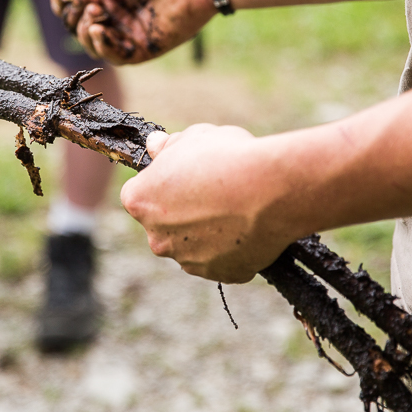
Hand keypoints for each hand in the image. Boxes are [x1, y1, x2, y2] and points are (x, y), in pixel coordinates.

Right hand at [50, 0, 217, 63]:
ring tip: (94, 13)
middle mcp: (120, 11)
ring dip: (85, 30)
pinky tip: (99, 30)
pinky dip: (102, 46)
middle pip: (81, 26)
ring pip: (94, 44)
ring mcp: (131, 31)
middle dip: (75, 16)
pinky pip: (116, 56)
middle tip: (85, 3)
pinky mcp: (146, 48)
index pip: (78, 4)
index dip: (66, 3)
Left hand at [121, 125, 295, 282]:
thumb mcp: (194, 137)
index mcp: (140, 202)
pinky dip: (234, 247)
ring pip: (194, 244)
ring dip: (208, 231)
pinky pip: (224, 259)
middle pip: (165, 224)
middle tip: (215, 191)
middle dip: (184, 210)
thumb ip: (168, 146)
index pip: (140, 194)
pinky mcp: (222, 275)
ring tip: (238, 206)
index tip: (184, 175)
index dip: (162, 183)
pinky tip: (250, 225)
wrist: (271, 190)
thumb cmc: (228, 158)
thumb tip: (156, 145)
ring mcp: (189, 261)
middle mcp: (157, 238)